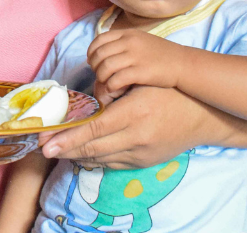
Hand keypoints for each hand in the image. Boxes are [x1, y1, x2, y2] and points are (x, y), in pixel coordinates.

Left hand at [42, 85, 212, 168]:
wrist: (204, 116)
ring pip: (99, 158)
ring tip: (56, 149)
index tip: (46, 142)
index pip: (93, 128)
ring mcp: (141, 154)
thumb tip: (81, 99)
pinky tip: (81, 153)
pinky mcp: (143, 163)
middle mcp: (136, 138)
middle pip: (91, 148)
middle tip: (42, 147)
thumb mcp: (141, 82)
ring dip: (76, 155)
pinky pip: (111, 164)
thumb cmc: (171, 92)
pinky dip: (93, 158)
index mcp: (134, 113)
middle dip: (64, 149)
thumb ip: (112, 91)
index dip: (66, 137)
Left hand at [87, 29, 185, 103]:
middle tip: (100, 76)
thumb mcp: (141, 40)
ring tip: (107, 84)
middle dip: (95, 67)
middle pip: (99, 54)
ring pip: (105, 67)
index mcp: (128, 34)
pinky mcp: (141, 71)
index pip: (99, 40)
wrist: (183, 63)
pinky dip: (111, 86)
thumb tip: (103, 53)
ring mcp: (135, 56)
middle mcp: (129, 42)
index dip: (92, 53)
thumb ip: (123, 43)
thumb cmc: (161, 55)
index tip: (94, 63)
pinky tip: (115, 90)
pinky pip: (117, 79)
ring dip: (102, 78)